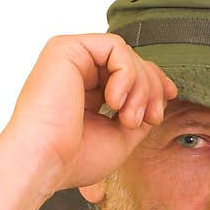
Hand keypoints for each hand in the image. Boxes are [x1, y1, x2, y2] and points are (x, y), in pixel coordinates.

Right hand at [0, 33, 177, 193]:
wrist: (43, 163)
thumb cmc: (73, 158)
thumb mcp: (121, 135)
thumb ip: (141, 112)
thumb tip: (160, 95)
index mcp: (86, 91)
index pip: (128, 74)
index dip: (154, 83)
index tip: (166, 102)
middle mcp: (76, 71)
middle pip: (132, 63)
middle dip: (151, 90)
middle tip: (149, 119)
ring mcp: (70, 58)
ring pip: (127, 55)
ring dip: (140, 87)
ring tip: (129, 118)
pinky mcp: (66, 48)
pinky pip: (115, 46)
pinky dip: (126, 74)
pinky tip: (115, 101)